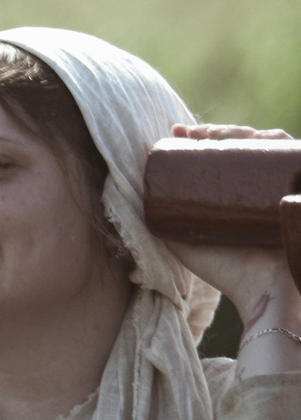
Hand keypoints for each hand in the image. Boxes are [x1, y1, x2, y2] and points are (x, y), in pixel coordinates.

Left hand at [166, 124, 298, 332]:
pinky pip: (298, 157)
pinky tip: (263, 137)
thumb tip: (136, 198)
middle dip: (222, 131)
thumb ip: (165, 221)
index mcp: (245, 192)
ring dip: (246, 133)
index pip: (230, 152)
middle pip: (251, 144)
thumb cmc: (227, 270)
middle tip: (191, 133)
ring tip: (215, 136)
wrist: (261, 289)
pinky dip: (284, 144)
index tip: (176, 132)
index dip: (207, 137)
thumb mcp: (187, 240)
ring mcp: (288, 187)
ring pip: (273, 144)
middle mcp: (269, 185)